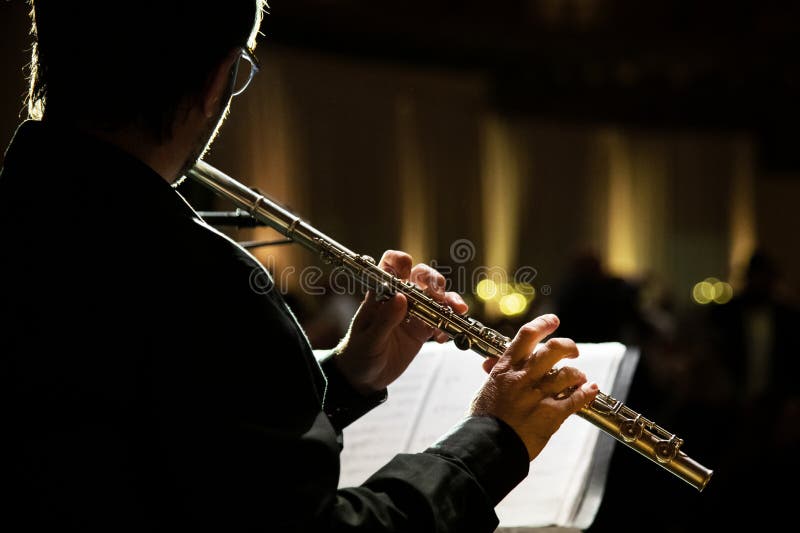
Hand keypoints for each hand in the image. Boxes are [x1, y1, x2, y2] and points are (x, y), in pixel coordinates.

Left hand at [332, 250, 467, 394]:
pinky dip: (448, 324)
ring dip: (449, 299)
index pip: (391, 265)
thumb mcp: (369, 340)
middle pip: (420, 276)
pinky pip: (442, 320)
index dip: (401, 262)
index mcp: (380, 294)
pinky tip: (442, 337)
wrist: (364, 378)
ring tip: (456, 311)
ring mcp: (413, 312)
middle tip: (439, 297)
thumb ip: (384, 320)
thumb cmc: (358, 354)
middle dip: (433, 281)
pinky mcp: (423, 329)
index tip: (410, 271)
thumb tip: (400, 297)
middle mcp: (399, 298)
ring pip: (436, 295)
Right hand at [470, 314, 598, 460]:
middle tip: (572, 351)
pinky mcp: (551, 415)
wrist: (488, 446)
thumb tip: (490, 363)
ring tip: (579, 378)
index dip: (543, 324)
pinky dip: (587, 392)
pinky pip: (576, 399)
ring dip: (577, 374)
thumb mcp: (486, 390)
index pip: (527, 335)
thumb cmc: (484, 420)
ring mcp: (538, 396)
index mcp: (506, 369)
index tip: (553, 321)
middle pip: (554, 349)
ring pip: (568, 373)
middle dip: (568, 347)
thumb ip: (493, 374)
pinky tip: (591, 389)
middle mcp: (524, 378)